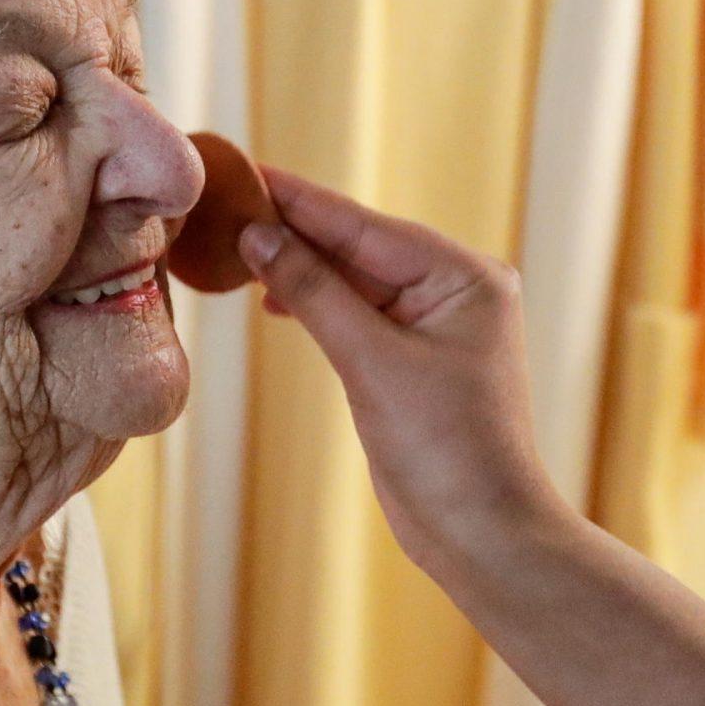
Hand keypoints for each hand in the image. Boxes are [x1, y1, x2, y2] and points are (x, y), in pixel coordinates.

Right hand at [239, 169, 565, 564]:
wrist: (481, 534)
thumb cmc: (447, 450)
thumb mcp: (373, 363)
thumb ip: (315, 293)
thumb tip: (261, 236)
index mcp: (464, 276)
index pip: (364, 225)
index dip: (298, 200)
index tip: (243, 171)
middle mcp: (454, 290)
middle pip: (357, 246)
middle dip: (293, 230)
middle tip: (223, 203)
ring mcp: (434, 326)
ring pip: (352, 280)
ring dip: (298, 267)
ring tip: (233, 247)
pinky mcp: (411, 362)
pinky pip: (355, 315)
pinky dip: (314, 305)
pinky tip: (273, 296)